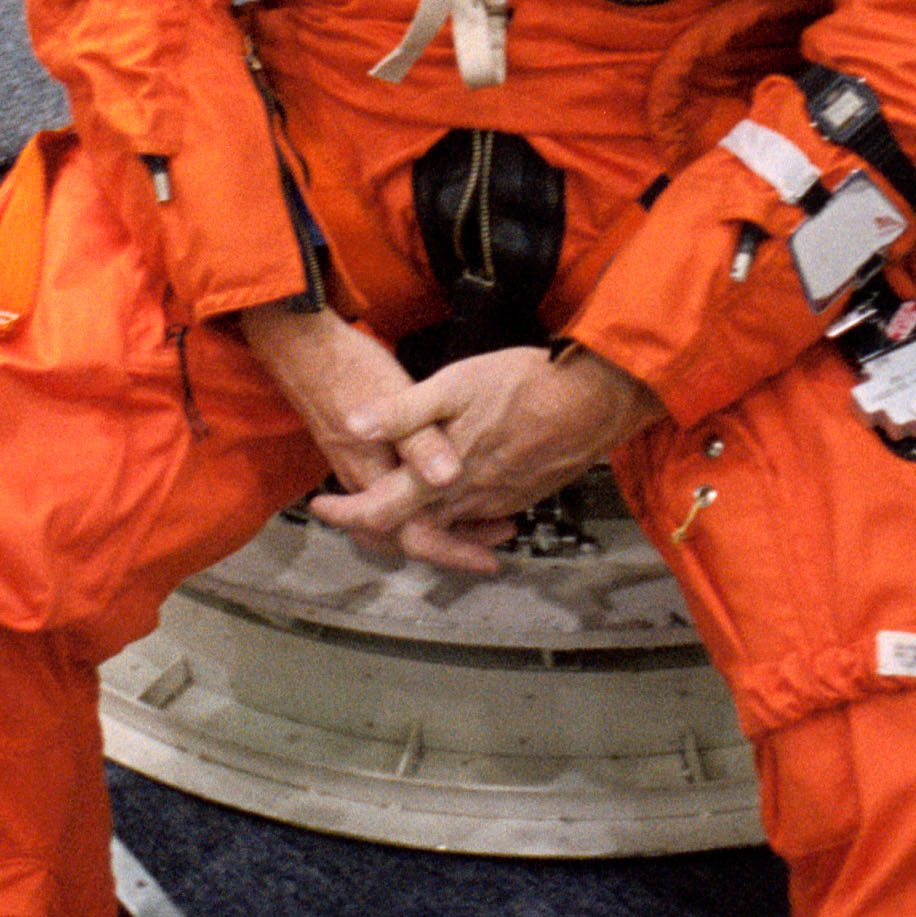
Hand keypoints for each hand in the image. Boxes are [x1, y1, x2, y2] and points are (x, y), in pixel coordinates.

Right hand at [232, 299, 490, 554]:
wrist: (300, 345)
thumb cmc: (349, 368)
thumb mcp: (394, 397)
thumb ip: (420, 440)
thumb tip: (449, 478)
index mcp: (373, 477)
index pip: (414, 536)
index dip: (453, 552)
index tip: (489, 562)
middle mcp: (362, 484)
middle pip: (405, 537)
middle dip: (449, 547)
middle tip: (490, 549)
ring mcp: (356, 470)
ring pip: (397, 520)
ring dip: (437, 527)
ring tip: (475, 525)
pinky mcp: (358, 454)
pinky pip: (390, 500)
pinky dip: (420, 506)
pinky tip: (441, 491)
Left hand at [306, 341, 661, 571]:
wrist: (593, 400)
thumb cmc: (523, 386)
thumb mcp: (453, 385)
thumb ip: (401, 411)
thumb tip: (353, 424)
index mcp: (440, 477)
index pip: (379, 511)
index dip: (345, 514)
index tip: (322, 507)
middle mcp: (466, 499)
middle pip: (410, 531)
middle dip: (377, 526)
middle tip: (352, 512)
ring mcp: (496, 501)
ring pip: (446, 528)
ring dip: (417, 522)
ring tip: (397, 505)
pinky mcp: (521, 496)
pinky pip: (478, 519)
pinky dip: (456, 518)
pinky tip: (454, 496)